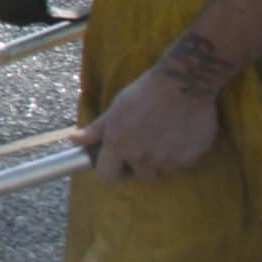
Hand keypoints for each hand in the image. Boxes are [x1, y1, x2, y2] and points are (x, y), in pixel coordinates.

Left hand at [78, 62, 220, 182]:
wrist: (183, 84)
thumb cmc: (145, 93)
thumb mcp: (116, 109)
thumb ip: (95, 130)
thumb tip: (72, 140)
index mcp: (118, 144)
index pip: (107, 177)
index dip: (112, 171)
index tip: (120, 163)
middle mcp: (141, 157)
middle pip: (139, 175)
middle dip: (141, 163)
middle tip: (147, 140)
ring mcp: (166, 160)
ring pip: (161, 171)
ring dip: (161, 161)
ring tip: (164, 136)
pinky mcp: (188, 159)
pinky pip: (181, 166)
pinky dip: (180, 155)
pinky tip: (180, 135)